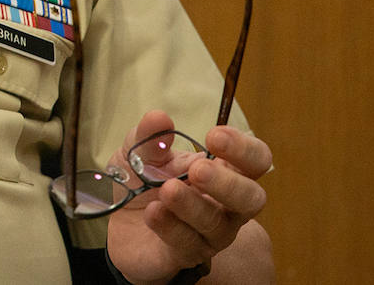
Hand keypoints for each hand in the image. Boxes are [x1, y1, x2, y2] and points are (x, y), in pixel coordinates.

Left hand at [106, 110, 271, 283]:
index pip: (255, 160)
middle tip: (198, 170)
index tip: (215, 135)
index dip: (244, 148)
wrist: (118, 224)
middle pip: (252, 198)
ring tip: (167, 190)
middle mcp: (226, 205)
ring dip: (192, 205)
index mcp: (223, 171)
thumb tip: (159, 117)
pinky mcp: (188, 255)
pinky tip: (153, 212)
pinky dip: (170, 226)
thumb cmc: (142, 182)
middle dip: (227, 183)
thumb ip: (149, 137)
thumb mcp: (138, 153)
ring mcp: (211, 234)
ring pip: (218, 224)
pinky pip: (188, 244)